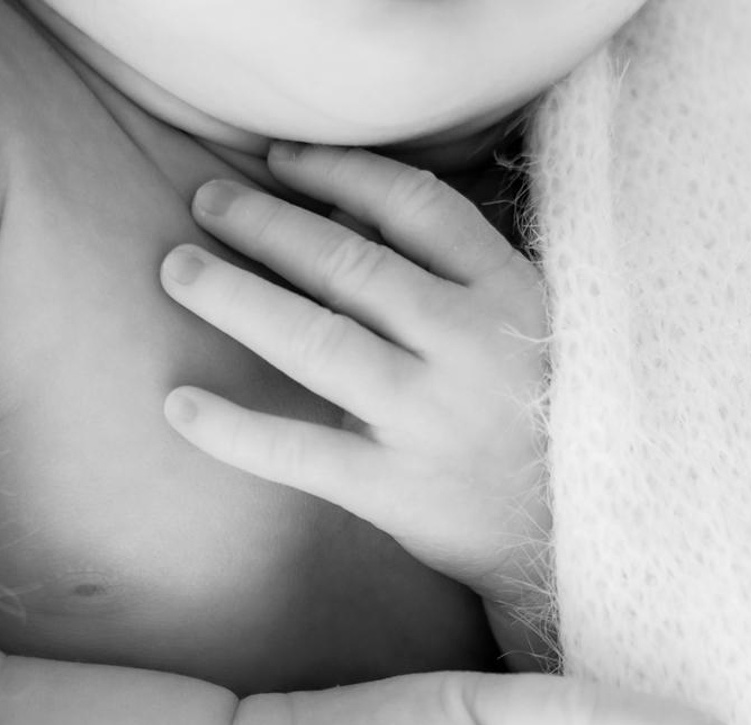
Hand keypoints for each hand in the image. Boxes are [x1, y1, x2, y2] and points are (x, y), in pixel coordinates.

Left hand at [160, 143, 548, 604]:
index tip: (282, 161)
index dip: (339, 174)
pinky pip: (299, 451)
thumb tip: (348, 214)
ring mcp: (428, 418)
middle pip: (349, 262)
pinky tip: (180, 406)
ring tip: (179, 271)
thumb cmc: (543, 424)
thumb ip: (451, 275)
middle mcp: (466, 346)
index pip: (414, 207)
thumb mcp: (525, 329)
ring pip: (315, 338)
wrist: (572, 538)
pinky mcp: (396, 488)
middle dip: (266, 225)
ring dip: (236, 297)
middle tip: (204, 202)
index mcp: (505, 294)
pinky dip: (234, 429)